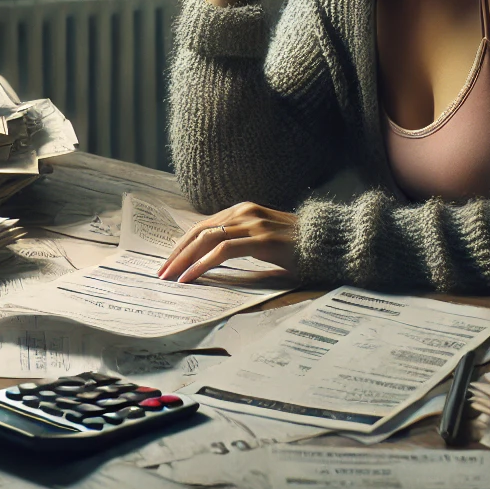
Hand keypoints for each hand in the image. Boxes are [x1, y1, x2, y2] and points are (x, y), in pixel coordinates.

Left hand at [157, 201, 297, 282]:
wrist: (329, 243)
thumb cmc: (298, 246)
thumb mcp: (264, 240)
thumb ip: (240, 242)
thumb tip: (211, 260)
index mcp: (243, 210)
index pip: (203, 226)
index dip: (182, 245)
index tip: (168, 263)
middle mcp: (245, 212)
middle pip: (199, 231)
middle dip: (176, 253)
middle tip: (160, 273)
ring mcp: (253, 223)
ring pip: (206, 238)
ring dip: (183, 260)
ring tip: (169, 278)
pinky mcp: (261, 239)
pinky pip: (223, 251)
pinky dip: (202, 264)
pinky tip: (190, 278)